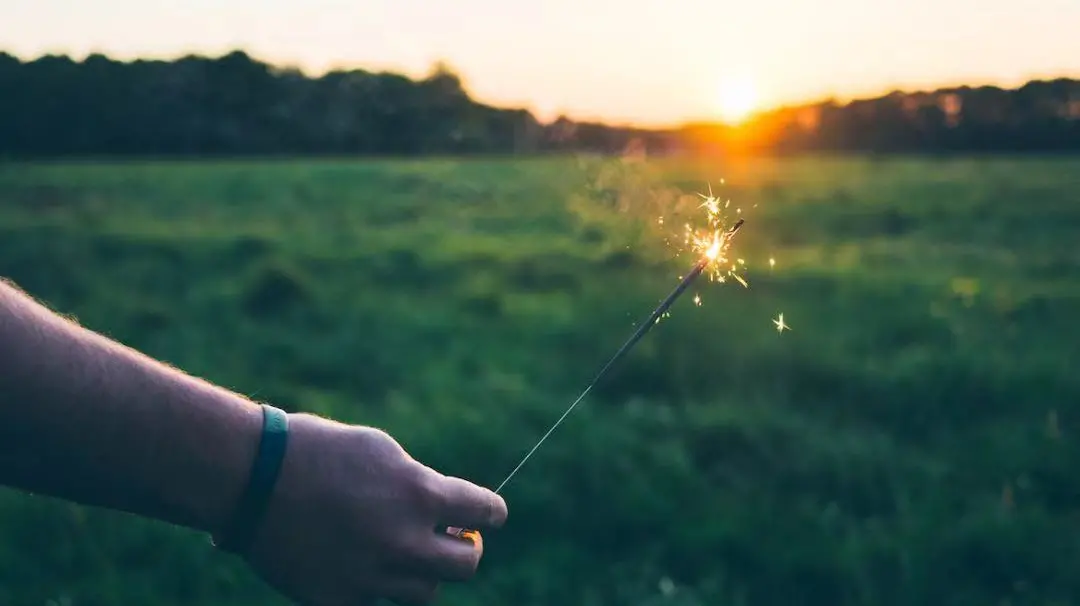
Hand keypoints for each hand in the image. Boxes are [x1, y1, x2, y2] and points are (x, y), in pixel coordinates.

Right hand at [241, 413, 506, 604]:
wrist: (252, 478)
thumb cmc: (319, 451)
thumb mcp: (382, 452)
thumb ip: (420, 484)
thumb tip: (448, 512)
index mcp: (420, 494)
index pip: (486, 512)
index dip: (491, 513)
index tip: (490, 516)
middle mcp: (403, 540)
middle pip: (466, 566)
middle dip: (463, 550)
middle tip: (449, 540)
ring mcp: (371, 576)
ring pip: (424, 593)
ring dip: (419, 573)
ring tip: (398, 552)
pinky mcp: (337, 601)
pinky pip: (374, 605)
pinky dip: (371, 588)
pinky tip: (355, 566)